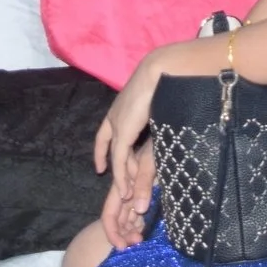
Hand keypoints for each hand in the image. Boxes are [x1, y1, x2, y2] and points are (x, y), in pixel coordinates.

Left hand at [94, 52, 166, 208]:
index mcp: (120, 107)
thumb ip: (155, 116)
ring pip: (116, 157)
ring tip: (127, 194)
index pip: (105, 134)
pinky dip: (121, 176)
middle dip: (117, 169)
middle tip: (122, 188)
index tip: (102, 167)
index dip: (102, 151)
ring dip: (122, 176)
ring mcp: (117, 124)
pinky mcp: (122, 133)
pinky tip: (125, 188)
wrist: (160, 71)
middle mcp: (115, 116)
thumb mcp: (157, 104)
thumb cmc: (164, 83)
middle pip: (110, 147)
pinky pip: (119, 160)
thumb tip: (163, 120)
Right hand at [99, 136, 156, 250]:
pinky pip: (139, 205)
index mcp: (120, 183)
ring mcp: (135, 185)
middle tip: (137, 244)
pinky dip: (141, 217)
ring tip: (142, 238)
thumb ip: (143, 183)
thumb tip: (139, 210)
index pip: (109, 214)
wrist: (164, 123)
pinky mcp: (148, 182)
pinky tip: (147, 225)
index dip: (113, 232)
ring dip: (133, 227)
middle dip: (124, 233)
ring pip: (129, 212)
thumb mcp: (151, 160)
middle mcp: (125, 186)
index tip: (123, 247)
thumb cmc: (155, 138)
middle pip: (118, 216)